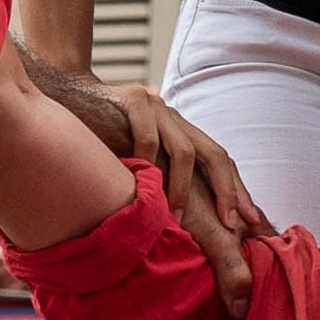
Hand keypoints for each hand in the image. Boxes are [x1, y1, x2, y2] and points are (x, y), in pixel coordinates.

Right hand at [15, 55, 272, 315]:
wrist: (68, 94)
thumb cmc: (100, 136)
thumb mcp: (137, 158)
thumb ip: (158, 178)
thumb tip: (180, 223)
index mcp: (180, 131)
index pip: (219, 160)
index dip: (237, 191)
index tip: (251, 222)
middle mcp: (175, 117)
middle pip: (215, 154)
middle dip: (228, 192)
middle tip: (231, 224)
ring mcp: (156, 107)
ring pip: (185, 151)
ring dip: (184, 188)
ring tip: (180, 216)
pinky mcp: (132, 100)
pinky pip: (148, 137)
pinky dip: (150, 164)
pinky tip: (145, 184)